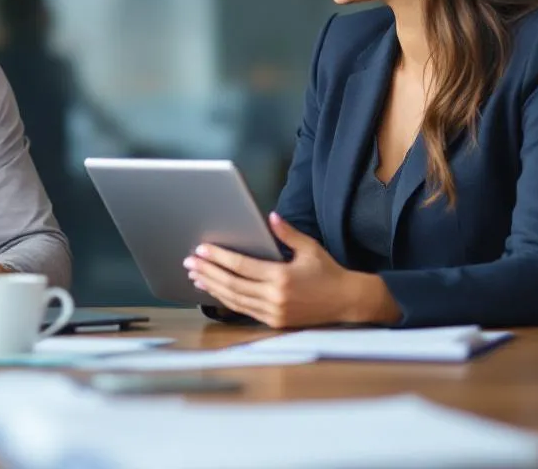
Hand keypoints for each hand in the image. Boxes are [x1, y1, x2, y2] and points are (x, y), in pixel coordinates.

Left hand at [183, 213, 399, 327]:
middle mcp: (275, 297)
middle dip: (208, 272)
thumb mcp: (310, 248)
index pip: (241, 266)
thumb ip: (287, 233)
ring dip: (212, 287)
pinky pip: (244, 310)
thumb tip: (270, 216)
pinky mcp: (274, 322)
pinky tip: (214, 291)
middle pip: (232, 284)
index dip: (219, 258)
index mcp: (282, 276)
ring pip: (234, 299)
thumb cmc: (329, 272)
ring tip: (195, 276)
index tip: (201, 250)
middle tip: (189, 262)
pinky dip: (225, 300)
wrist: (347, 302)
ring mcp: (274, 312)